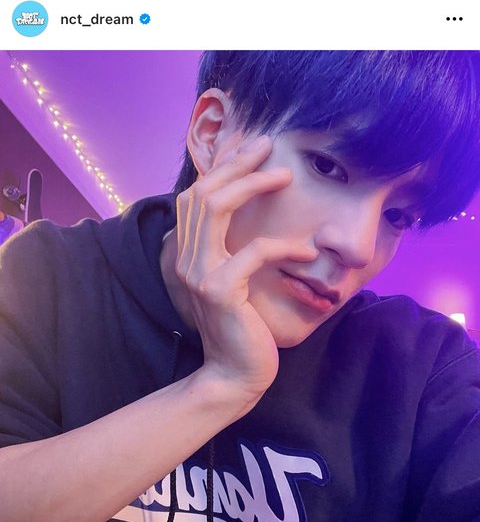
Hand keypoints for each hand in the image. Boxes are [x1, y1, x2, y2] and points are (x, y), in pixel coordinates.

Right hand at [175, 136, 316, 401]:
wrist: (234, 376)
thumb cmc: (241, 330)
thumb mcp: (232, 284)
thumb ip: (230, 252)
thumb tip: (251, 221)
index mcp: (186, 256)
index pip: (194, 197)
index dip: (220, 168)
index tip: (249, 148)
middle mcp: (184, 260)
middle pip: (202, 192)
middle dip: (235, 163)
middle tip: (267, 145)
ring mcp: (198, 274)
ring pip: (217, 208)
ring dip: (252, 184)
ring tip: (286, 176)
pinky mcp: (220, 291)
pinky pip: (253, 252)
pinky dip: (284, 246)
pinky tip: (307, 251)